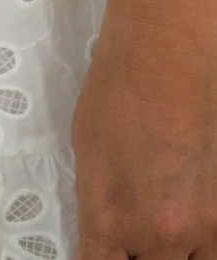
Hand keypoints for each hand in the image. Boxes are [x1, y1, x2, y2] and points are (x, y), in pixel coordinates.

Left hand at [74, 3, 216, 257]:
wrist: (168, 52)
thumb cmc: (121, 88)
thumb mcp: (88, 155)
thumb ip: (98, 209)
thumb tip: (103, 239)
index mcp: (109, 220)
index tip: (101, 255)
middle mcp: (159, 235)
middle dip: (140, 258)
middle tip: (136, 240)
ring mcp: (202, 227)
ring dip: (173, 255)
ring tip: (163, 227)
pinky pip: (212, 249)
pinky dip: (199, 243)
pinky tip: (188, 218)